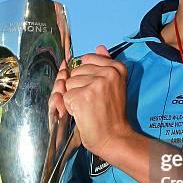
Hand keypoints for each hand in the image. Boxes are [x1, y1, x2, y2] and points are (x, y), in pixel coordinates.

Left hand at [63, 45, 131, 160]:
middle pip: (76, 71)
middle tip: (93, 101)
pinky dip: (71, 107)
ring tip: (89, 107)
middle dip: (79, 86)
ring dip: (74, 97)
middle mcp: (108, 73)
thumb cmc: (112, 113)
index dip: (86, 76)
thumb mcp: (114, 84)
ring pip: (69, 84)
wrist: (113, 136)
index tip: (97, 90)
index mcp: (117, 68)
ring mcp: (95, 85)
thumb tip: (99, 46)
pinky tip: (83, 113)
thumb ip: (106, 63)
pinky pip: (66, 96)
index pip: (87, 60)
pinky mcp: (82, 97)